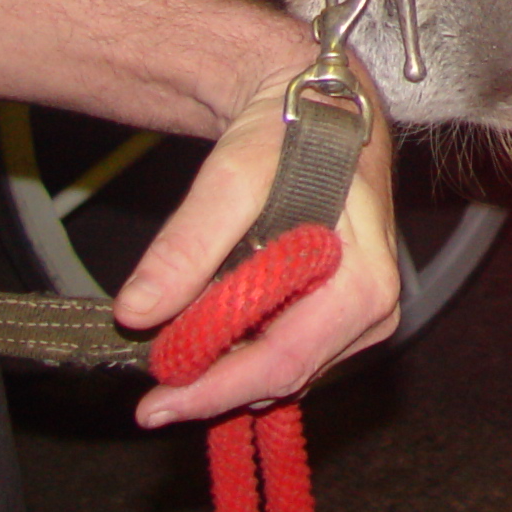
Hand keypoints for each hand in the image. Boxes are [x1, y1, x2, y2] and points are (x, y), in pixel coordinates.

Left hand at [114, 56, 399, 426]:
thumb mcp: (233, 176)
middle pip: (285, 373)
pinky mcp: (348, 311)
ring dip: (230, 363)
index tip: (153, 405)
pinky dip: (246, 346)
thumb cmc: (293, 133)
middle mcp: (376, 307)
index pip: (284, 361)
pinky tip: (213, 323)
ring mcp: (365, 313)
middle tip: (152, 374)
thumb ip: (187, 244)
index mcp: (364, 280)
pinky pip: (292, 349)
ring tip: (181, 337)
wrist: (324, 106)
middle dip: (216, 379)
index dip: (215, 390)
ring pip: (286, 368)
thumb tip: (135, 311)